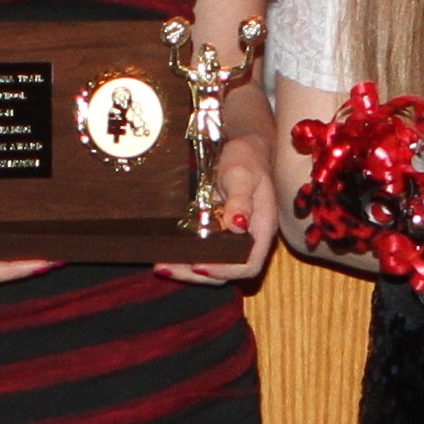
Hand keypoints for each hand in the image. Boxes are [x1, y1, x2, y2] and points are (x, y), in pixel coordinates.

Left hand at [159, 133, 283, 286]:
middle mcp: (247, 240)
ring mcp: (230, 239)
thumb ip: (240, 200)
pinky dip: (183, 258)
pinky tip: (163, 256)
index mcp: (261, 230)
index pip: (249, 264)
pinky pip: (202, 253)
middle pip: (226, 271)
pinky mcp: (214, 234)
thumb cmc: (246, 160)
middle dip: (198, 275)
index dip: (226, 271)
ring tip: (162, 266)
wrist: (240, 148)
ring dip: (186, 271)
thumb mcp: (243, 175)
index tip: (200, 266)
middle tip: (169, 268)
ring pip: (212, 266)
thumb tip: (237, 226)